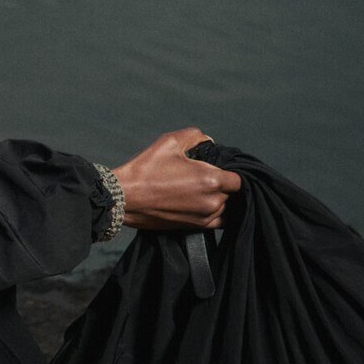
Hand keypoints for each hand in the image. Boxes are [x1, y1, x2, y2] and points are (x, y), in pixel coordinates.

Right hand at [111, 127, 239, 230]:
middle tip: (204, 177)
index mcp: (211, 179)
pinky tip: (202, 204)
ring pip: (226, 207)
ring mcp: (204, 217)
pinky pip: (218, 222)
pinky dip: (215, 213)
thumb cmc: (145, 169)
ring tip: (199, 190)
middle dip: (222, 184)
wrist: (124, 198)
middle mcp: (212, 201)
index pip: (238, 178)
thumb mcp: (169, 141)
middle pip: (232, 193)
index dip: (231, 171)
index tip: (219, 167)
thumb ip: (196, 136)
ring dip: (218, 199)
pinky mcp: (195, 228)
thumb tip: (209, 142)